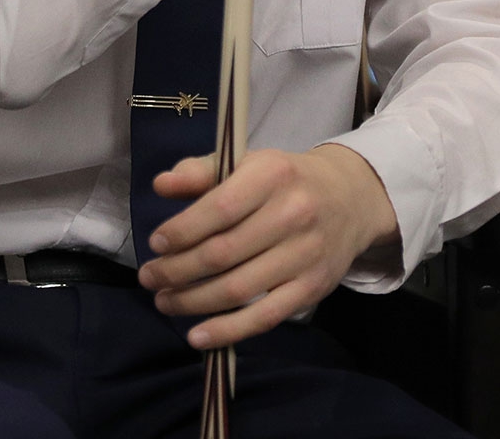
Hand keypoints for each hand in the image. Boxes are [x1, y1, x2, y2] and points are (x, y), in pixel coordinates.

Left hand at [138, 144, 399, 348]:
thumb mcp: (247, 163)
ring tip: (164, 301)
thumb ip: (201, 172)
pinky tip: (196, 336)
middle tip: (150, 277)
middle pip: (223, 253)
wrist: (349, 199)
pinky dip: (227, 331)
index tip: (156, 243)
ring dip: (192, 301)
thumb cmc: (284, 182)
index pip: (219, 208)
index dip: (182, 231)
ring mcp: (305, 255)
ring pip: (238, 289)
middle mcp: (294, 213)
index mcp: (272, 175)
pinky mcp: (311, 288)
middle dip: (176, 270)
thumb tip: (161, 185)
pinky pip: (264, 318)